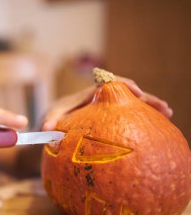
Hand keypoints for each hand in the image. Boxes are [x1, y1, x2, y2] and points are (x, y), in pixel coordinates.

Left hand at [42, 77, 172, 130]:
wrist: (50, 128)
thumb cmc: (50, 122)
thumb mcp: (49, 121)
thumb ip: (49, 122)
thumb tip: (47, 127)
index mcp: (86, 96)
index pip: (109, 85)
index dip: (124, 86)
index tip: (138, 93)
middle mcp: (98, 100)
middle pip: (126, 93)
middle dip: (145, 97)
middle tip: (165, 107)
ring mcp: (104, 110)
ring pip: (129, 104)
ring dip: (148, 107)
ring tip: (167, 114)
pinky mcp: (107, 119)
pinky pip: (126, 115)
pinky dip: (141, 118)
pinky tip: (154, 127)